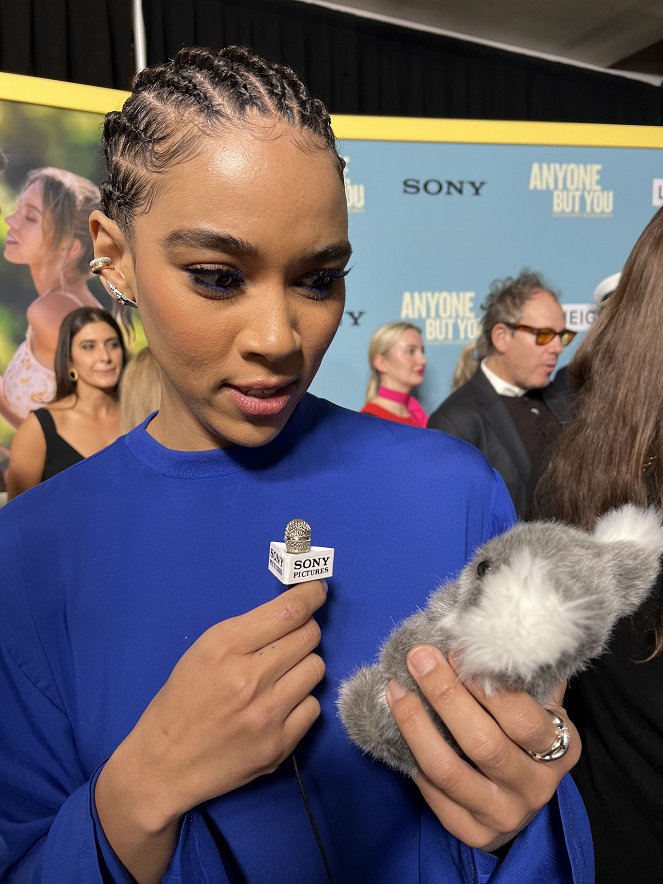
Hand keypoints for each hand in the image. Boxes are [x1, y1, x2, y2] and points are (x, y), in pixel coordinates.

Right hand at [96, 579, 326, 879]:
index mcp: (224, 648)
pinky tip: (280, 706)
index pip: (288, 612)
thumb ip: (246, 632)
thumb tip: (292, 612)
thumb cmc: (180, 702)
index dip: (310, 596)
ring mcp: (268, 714)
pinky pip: (314, 706)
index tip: (317, 591)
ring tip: (282, 676)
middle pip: (308, 637)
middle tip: (291, 640)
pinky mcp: (280, 745)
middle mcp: (250, 678)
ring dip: (303, 666)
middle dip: (304, 632)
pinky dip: (301, 702)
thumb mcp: (201, 652)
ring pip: (316, 668)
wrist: (164, 765)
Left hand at [386, 645, 579, 851]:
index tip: (455, 651)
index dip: (486, 686)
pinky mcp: (473, 832)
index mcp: (561, 749)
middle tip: (418, 658)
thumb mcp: (540, 704)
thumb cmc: (525, 733)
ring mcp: (504, 814)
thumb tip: (496, 624)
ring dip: (416, 725)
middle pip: (483, 744)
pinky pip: (435, 797)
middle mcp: (536, 786)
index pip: (524, 719)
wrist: (521, 796)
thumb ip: (525, 673)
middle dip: (445, 696)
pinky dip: (413, 761)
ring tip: (396, 689)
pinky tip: (398, 730)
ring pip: (450, 772)